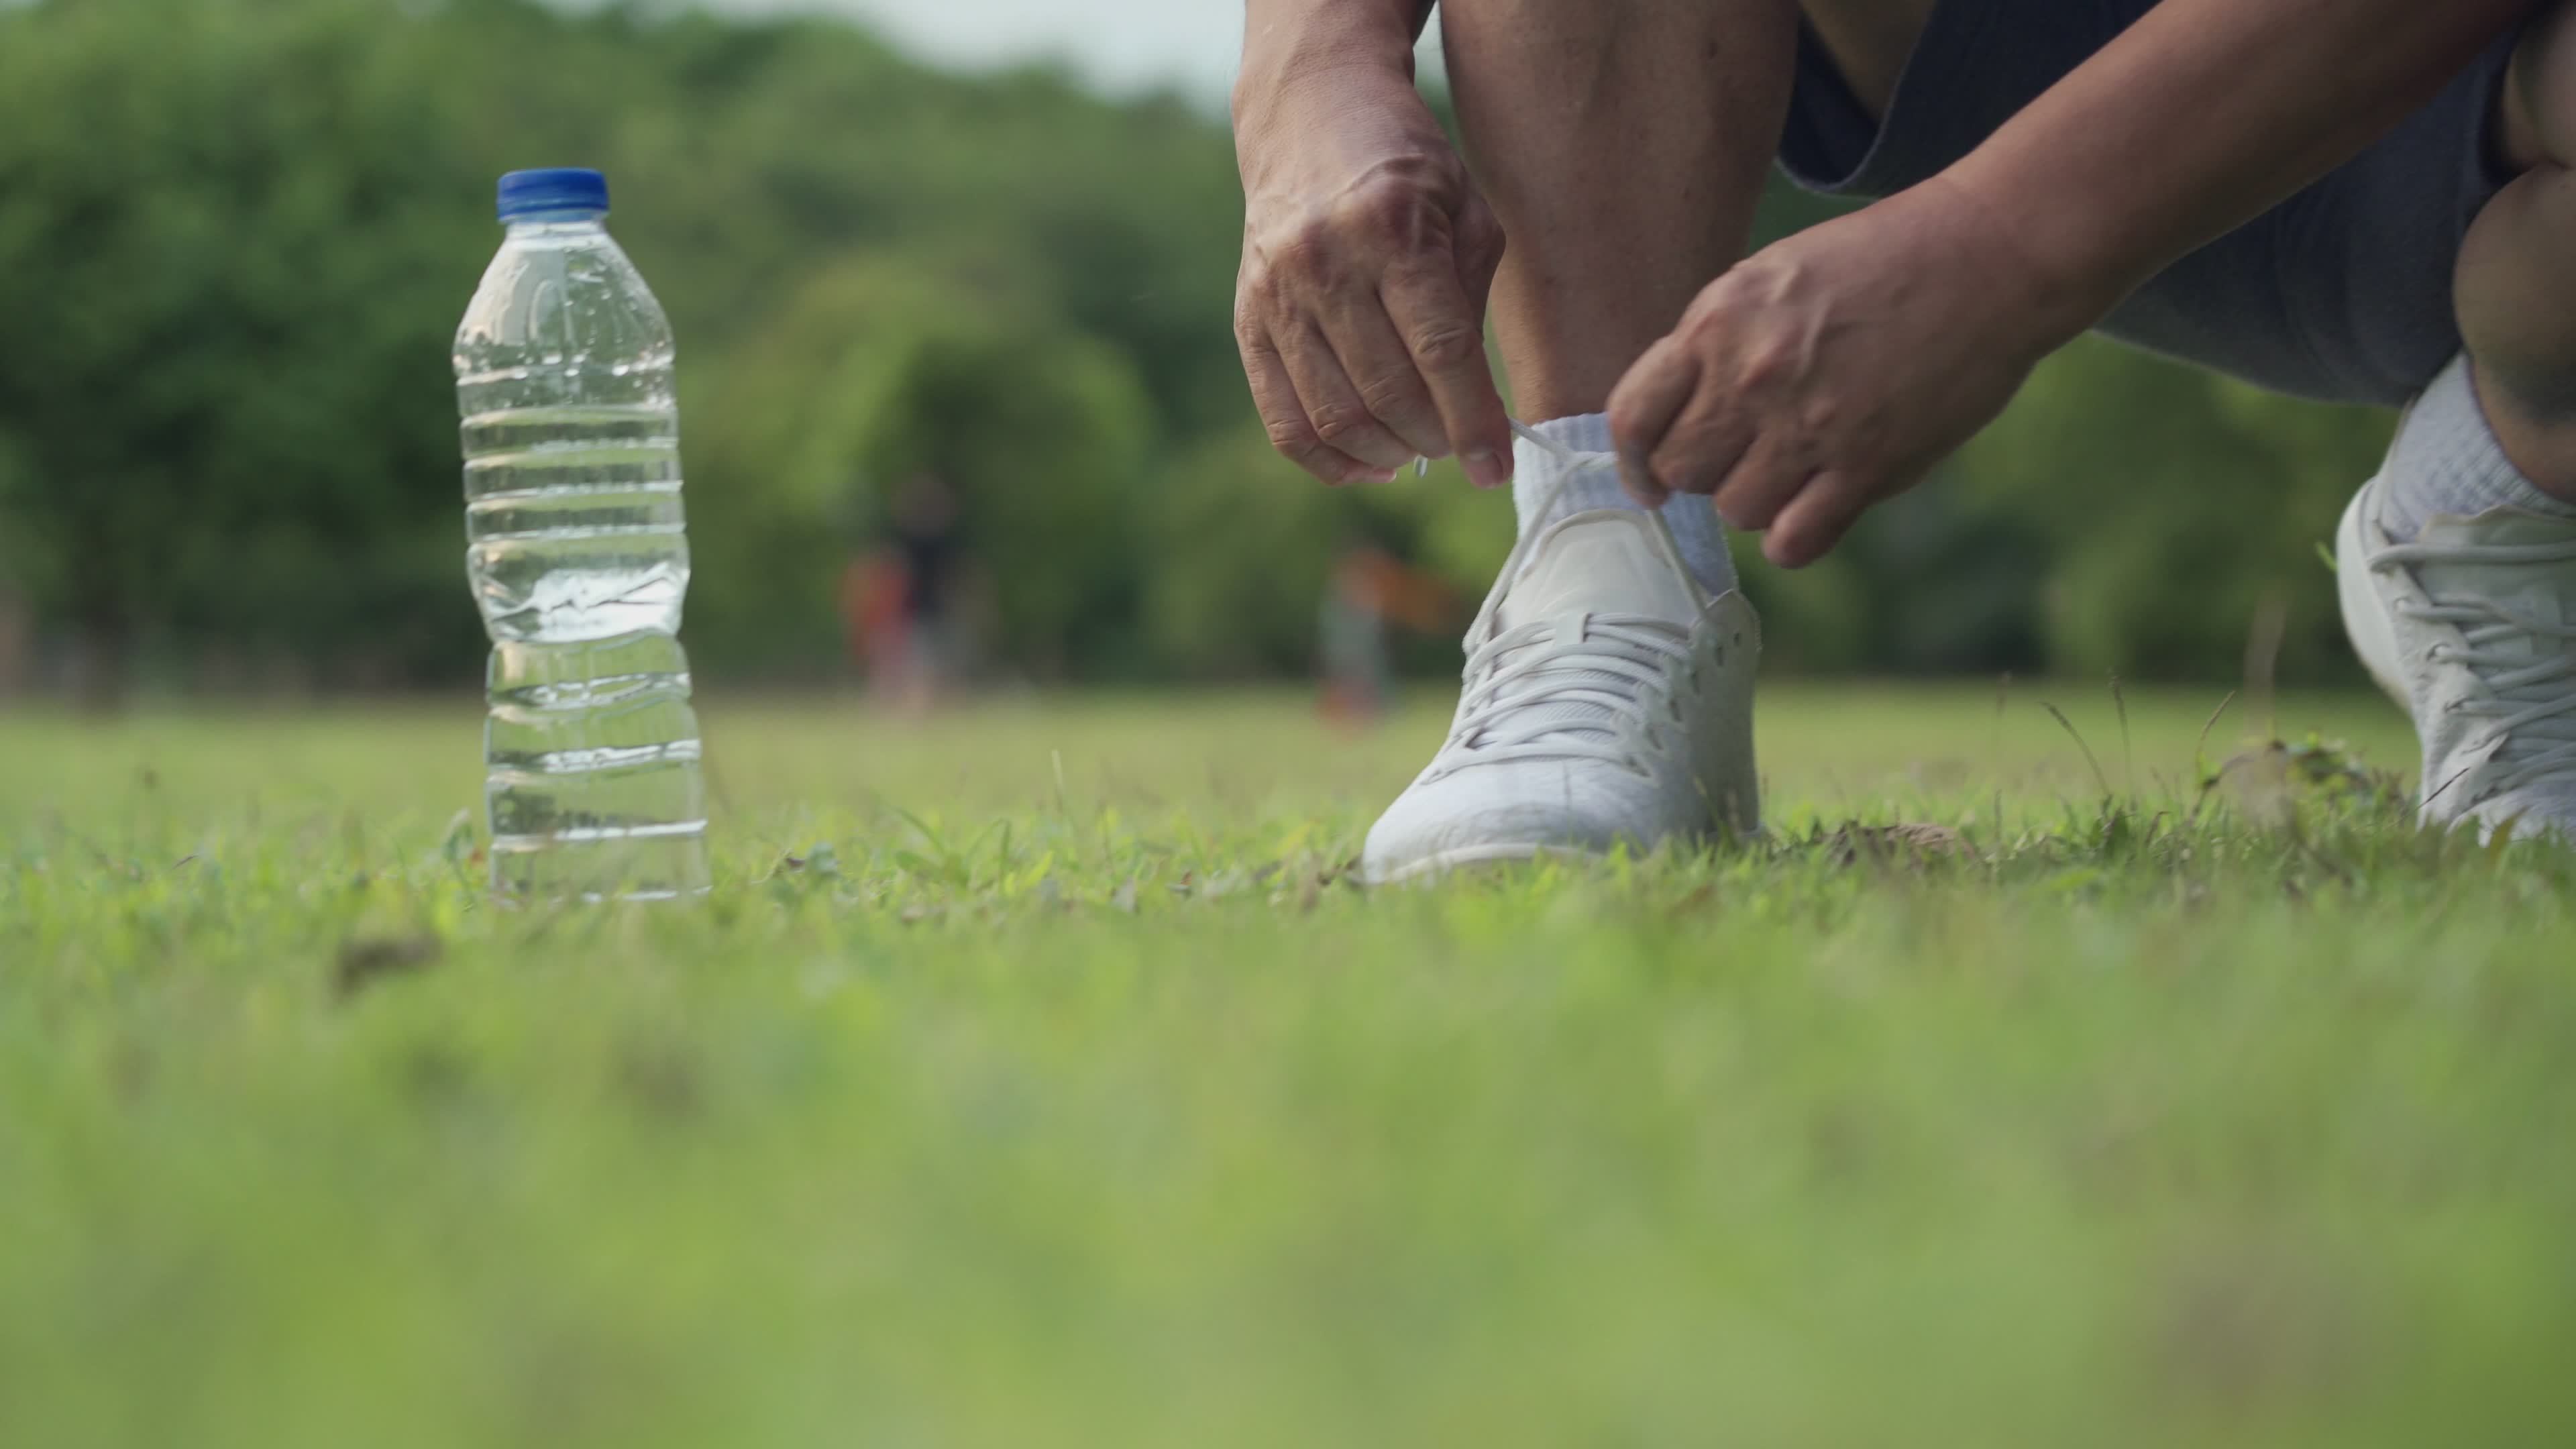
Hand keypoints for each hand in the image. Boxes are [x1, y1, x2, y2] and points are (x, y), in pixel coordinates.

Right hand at [1233, 63, 1512, 487]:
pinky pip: (1283, 421)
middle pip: (1388, 393)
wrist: (1309, 114)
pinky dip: (1330, 461)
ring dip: (1389, 453)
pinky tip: (1370, 464)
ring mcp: (1278, 295)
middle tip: (1463, 446)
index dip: (1474, 422)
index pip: (1440, 353)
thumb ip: (1471, 304)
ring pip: (1335, 418)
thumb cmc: (1407, 167)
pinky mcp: (1248, 320)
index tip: (1498, 468)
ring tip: (1420, 449)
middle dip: (1437, 439)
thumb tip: (1476, 407)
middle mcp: (1326, 263)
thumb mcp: (1466, 212)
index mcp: (1392, 230)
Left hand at [1607, 180, 2101, 566]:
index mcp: (1719, 323)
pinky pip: (1794, 542)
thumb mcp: (1772, 275)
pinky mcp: (1868, 465)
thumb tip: (1675, 416)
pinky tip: (1817, 505)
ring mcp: (1810, 426)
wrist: (1987, 256)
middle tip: (1746, 452)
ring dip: (1758, 498)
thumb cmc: (1880, 260)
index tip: (1650, 475)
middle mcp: (1753, 378)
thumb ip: (1716, 343)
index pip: (1633, 417)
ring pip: (1736, 511)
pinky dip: (1796, 537)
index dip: (1635, 458)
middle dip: (1706, 469)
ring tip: (1797, 463)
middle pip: (1683, 471)